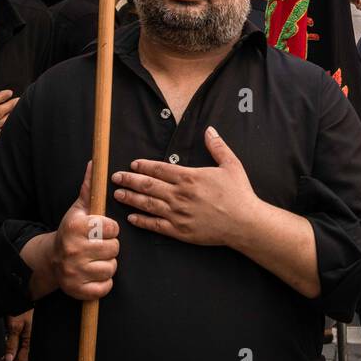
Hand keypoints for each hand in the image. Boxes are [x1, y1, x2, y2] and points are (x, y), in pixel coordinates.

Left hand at [0, 311, 32, 360]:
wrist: (22, 297)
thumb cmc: (20, 310)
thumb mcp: (15, 327)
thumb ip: (12, 343)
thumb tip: (9, 360)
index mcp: (27, 341)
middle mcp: (26, 341)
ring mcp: (24, 338)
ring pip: (15, 356)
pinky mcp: (20, 334)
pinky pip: (14, 350)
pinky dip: (7, 356)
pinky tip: (2, 359)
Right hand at [51, 165, 120, 300]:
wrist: (50, 260)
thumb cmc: (71, 232)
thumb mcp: (78, 210)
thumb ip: (89, 188)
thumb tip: (95, 163)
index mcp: (75, 227)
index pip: (112, 228)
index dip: (111, 229)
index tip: (102, 230)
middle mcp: (73, 249)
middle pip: (114, 248)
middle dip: (110, 247)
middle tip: (98, 246)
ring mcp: (74, 272)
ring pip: (111, 268)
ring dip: (108, 265)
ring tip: (96, 259)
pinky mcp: (77, 290)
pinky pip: (105, 287)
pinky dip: (104, 283)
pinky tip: (94, 274)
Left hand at [113, 127, 260, 246]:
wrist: (244, 223)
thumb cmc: (239, 193)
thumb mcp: (231, 165)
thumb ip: (217, 147)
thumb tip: (209, 130)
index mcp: (190, 177)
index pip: (160, 169)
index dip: (144, 165)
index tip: (132, 164)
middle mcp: (180, 195)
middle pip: (148, 185)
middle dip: (129, 180)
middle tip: (115, 177)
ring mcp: (178, 214)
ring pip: (148, 204)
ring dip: (131, 198)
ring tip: (117, 194)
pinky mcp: (180, 230)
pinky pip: (156, 225)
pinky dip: (142, 221)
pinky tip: (132, 217)